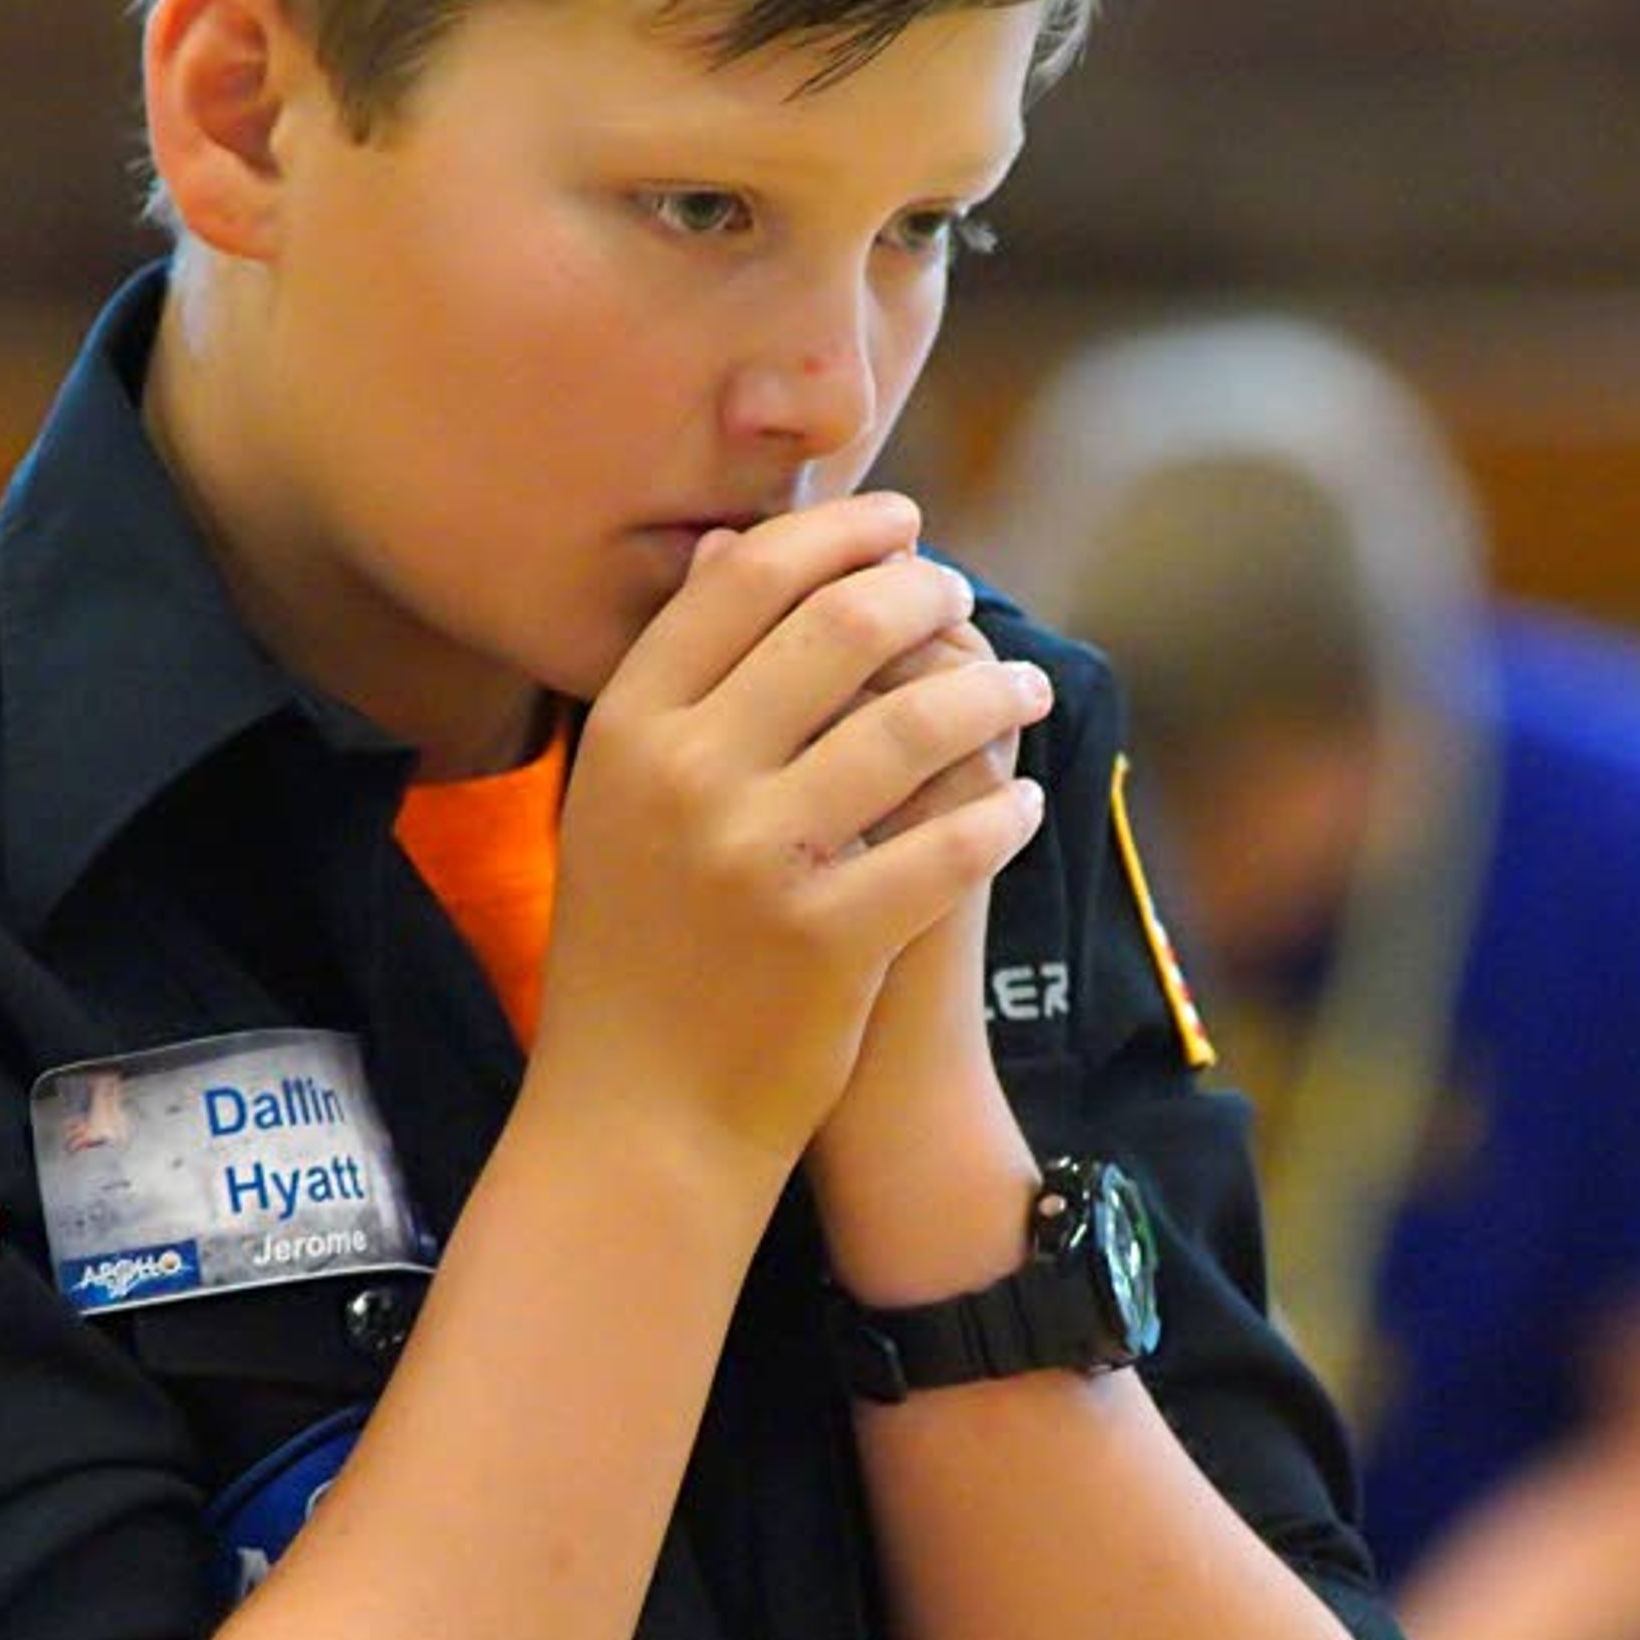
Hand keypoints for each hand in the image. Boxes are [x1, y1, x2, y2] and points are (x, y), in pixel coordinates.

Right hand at [531, 496, 1054, 1175]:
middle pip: (838, 627)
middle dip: (925, 593)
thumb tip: (726, 546)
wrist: (637, 1117)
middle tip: (963, 594)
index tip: (900, 521)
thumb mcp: (618, 804)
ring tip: (1021, 685)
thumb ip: (673, 683)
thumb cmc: (637, 950)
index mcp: (628, 731)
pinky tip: (1020, 799)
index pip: (744, 581)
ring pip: (915, 724)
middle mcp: (686, 779)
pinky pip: (951, 843)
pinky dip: (1001, 812)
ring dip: (990, 690)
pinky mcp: (829, 937)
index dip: (836, 533)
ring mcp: (758, 858)